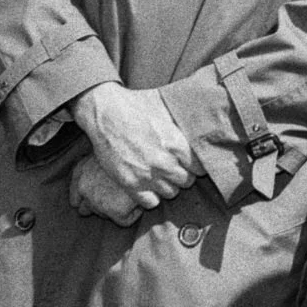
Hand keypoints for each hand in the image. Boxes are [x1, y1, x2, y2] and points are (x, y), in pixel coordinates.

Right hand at [73, 83, 199, 215]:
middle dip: (184, 174)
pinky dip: (152, 196)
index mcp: (176, 143)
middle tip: (176, 167)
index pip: (199, 166)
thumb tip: (201, 119)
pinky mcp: (129, 183)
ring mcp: (146, 174)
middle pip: (187, 181)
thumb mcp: (166, 106)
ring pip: (170, 193)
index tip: (191, 162)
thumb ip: (183, 120)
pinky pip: (150, 202)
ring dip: (168, 185)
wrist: (105, 112)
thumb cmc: (136, 104)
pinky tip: (149, 185)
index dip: (196, 164)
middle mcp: (164, 162)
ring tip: (162, 175)